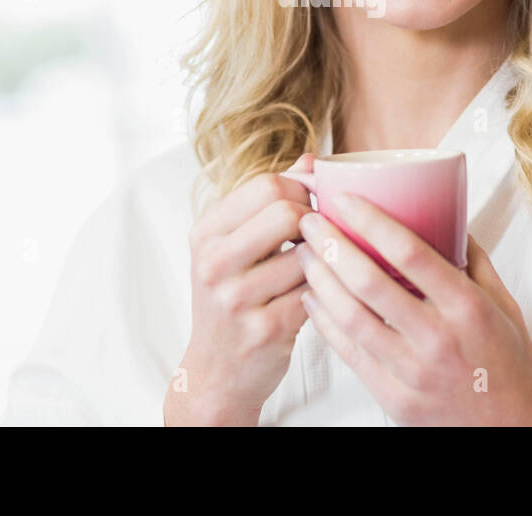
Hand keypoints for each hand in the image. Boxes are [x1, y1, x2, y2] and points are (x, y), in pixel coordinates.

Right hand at [164, 153, 315, 425]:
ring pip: (308, 253)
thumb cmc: (233, 300)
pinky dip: (325, 291)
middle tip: (320, 237)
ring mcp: (236, 298)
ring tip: (320, 268)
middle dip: (315, 220)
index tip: (313, 205)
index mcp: (206, 232)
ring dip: (324, 260)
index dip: (302, 189)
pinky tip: (320, 295)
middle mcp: (213, 262)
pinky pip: (315, 292)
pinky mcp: (265, 330)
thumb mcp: (235, 246)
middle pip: (287, 210)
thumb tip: (311, 159)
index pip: (267, 184)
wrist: (217, 373)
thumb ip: (270, 200)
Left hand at [294, 190, 531, 425]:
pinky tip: (314, 297)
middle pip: (369, 282)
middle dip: (332, 245)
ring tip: (305, 254)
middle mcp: (437, 338)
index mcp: (466, 307)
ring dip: (320, 280)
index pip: (410, 253)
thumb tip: (446, 215)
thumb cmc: (509, 364)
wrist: (514, 429)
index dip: (371, 221)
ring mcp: (412, 372)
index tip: (346, 199)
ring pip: (351, 317)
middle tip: (310, 221)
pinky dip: (325, 321)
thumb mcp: (504, 304)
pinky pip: (349, 353)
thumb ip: (474, 259)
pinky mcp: (394, 398)